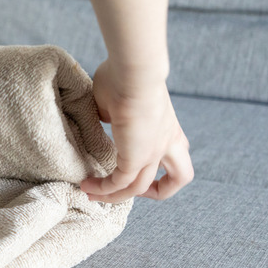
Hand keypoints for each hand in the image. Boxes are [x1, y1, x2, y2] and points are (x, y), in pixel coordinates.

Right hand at [80, 60, 193, 202]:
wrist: (134, 71)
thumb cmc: (123, 75)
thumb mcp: (116, 99)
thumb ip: (112, 113)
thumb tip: (103, 117)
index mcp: (167, 126)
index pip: (175, 153)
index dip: (160, 165)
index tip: (131, 163)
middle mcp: (166, 142)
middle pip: (181, 177)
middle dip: (159, 190)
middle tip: (131, 190)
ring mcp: (153, 151)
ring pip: (140, 188)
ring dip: (114, 196)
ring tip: (91, 193)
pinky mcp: (136, 157)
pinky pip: (119, 183)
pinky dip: (103, 189)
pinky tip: (87, 186)